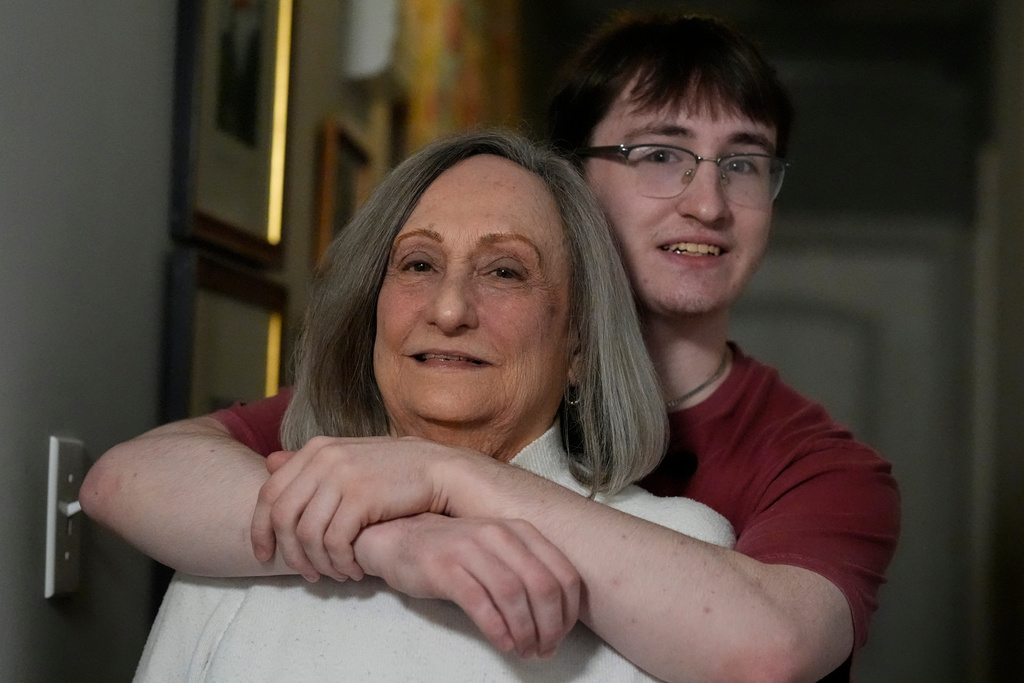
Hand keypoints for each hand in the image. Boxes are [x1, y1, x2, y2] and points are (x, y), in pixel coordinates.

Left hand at [250, 435, 475, 581]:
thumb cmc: (393, 469)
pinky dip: (341, 563)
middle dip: (290, 554)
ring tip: (336, 575)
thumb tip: (269, 464)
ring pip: (308, 535)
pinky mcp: (361, 497)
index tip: (265, 555)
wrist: (438, 469)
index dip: (260, 529)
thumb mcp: (347, 458)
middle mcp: (324, 459)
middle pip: (282, 517)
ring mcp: (342, 476)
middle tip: (307, 574)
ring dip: (319, 564)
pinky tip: (354, 570)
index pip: (268, 494)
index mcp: (316, 449)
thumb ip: (309, 464)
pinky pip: (335, 542)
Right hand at [355, 513, 579, 657]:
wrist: (400, 538)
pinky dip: (497, 628)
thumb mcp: (499, 550)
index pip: (563, 573)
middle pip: (542, 585)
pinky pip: (479, 602)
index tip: (563, 634)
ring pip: (513, 594)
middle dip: (551, 626)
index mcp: (519, 531)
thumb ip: (528, 571)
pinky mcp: (444, 568)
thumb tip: (557, 617)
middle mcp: (498, 535)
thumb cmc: (454, 550)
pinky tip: (504, 643)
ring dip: (525, 630)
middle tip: (545, 649)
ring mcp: (470, 549)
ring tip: (525, 650)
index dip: (569, 611)